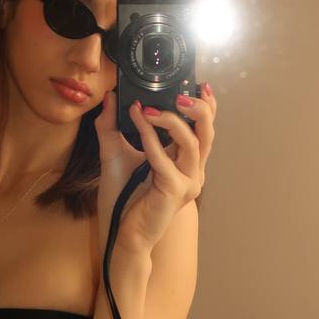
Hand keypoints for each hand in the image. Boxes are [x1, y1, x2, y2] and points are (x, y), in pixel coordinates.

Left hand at [93, 85, 216, 255]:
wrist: (121, 234)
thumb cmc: (123, 198)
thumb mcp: (115, 153)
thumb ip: (112, 126)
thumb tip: (110, 97)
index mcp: (186, 162)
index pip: (204, 129)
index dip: (208, 106)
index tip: (200, 84)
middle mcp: (192, 171)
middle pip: (208, 134)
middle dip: (200, 109)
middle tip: (181, 94)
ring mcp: (187, 182)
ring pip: (192, 144)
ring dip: (171, 121)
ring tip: (148, 109)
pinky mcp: (174, 192)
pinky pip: (165, 160)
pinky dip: (151, 138)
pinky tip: (139, 121)